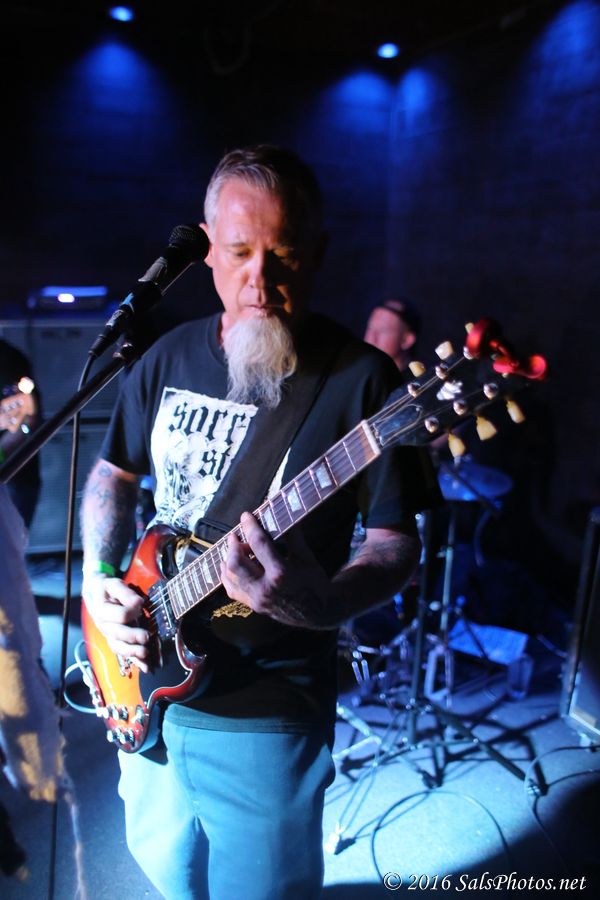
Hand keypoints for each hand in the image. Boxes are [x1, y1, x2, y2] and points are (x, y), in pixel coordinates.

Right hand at [82, 573, 150, 672]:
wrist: (95, 593)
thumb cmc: (107, 589)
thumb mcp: (114, 584)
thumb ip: (125, 592)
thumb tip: (138, 602)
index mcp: (102, 610)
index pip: (119, 615)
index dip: (132, 611)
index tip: (141, 603)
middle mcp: (104, 625)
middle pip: (117, 634)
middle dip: (132, 637)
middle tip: (146, 636)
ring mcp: (109, 635)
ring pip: (119, 647)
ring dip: (132, 652)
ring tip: (145, 654)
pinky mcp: (115, 640)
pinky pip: (124, 652)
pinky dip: (135, 661)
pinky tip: (146, 667)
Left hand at [220, 512, 335, 628]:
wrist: (319, 612)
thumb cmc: (314, 583)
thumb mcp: (306, 557)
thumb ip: (293, 536)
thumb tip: (284, 514)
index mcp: (281, 572)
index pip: (258, 544)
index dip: (250, 527)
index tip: (245, 516)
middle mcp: (266, 588)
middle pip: (236, 563)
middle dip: (232, 545)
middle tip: (236, 536)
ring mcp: (258, 600)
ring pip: (230, 577)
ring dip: (228, 559)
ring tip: (235, 550)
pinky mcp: (254, 606)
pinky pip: (232, 590)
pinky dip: (227, 576)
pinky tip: (231, 566)